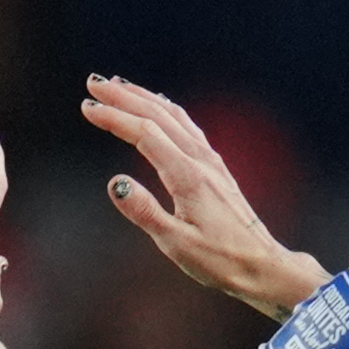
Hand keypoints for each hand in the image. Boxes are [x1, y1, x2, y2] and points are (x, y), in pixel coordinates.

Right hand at [82, 76, 324, 318]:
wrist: (262, 263)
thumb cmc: (220, 259)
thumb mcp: (176, 244)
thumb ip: (145, 211)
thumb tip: (115, 182)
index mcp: (188, 176)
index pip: (145, 134)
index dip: (114, 118)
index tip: (87, 107)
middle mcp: (201, 160)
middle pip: (158, 116)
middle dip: (123, 98)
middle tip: (93, 84)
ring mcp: (210, 161)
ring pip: (174, 116)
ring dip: (144, 98)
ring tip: (118, 87)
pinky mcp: (215, 167)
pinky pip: (187, 126)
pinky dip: (165, 110)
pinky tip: (158, 108)